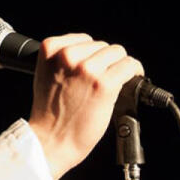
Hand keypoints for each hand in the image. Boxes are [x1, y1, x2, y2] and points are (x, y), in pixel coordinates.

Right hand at [28, 34, 143, 179]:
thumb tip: (89, 54)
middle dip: (104, 62)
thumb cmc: (48, 113)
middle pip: (102, 45)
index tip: (93, 66)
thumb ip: (62, 60)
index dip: (91, 54)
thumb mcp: (45, 74)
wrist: (50, 140)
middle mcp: (68, 56)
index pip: (83, 39)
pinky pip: (128, 66)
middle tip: (100, 81)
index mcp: (50, 50)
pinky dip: (134, 71)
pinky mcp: (104, 84)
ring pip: (117, 52)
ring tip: (114, 81)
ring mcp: (87, 69)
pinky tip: (131, 79)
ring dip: (119, 66)